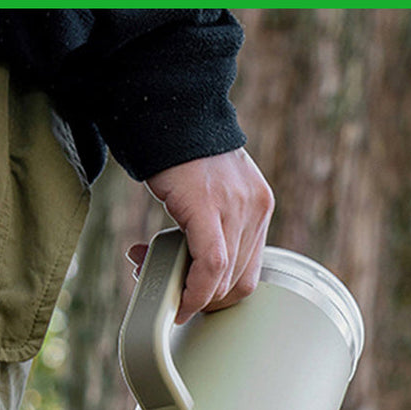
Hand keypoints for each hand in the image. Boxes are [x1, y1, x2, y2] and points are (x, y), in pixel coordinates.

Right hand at [128, 148, 274, 323]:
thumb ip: (214, 227)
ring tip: (152, 276)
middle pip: (237, 283)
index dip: (218, 296)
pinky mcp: (209, 206)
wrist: (169, 109)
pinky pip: (210, 266)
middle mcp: (255, 208)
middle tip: (165, 289)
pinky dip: (194, 291)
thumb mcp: (212, 194)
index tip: (189, 298)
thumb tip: (192, 269)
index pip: (249, 273)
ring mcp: (236, 207)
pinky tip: (176, 299)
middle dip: (199, 298)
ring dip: (188, 295)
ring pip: (222, 280)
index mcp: (259, 207)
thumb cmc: (181, 153)